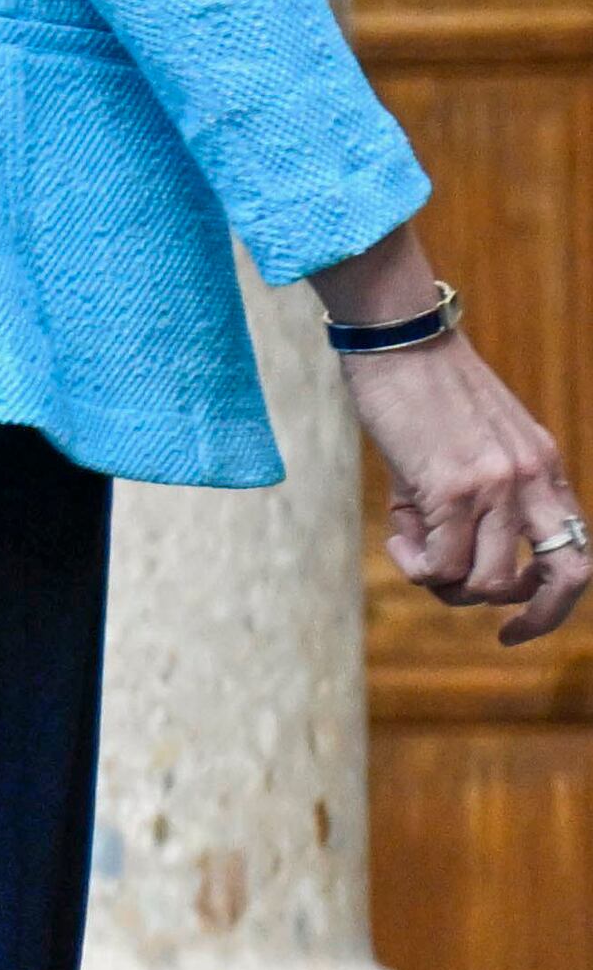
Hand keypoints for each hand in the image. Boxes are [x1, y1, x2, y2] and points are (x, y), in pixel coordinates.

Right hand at [346, 336, 590, 650]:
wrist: (398, 335)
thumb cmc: (420, 387)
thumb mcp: (469, 446)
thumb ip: (477, 499)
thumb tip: (444, 567)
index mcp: (544, 466)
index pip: (577, 549)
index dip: (556, 598)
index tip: (517, 618)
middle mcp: (533, 479)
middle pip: (564, 577)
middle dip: (536, 618)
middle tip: (502, 634)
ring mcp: (497, 486)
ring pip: (488, 581)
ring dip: (448, 585)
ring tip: (413, 552)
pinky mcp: (451, 488)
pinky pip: (440, 563)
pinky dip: (414, 565)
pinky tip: (396, 539)